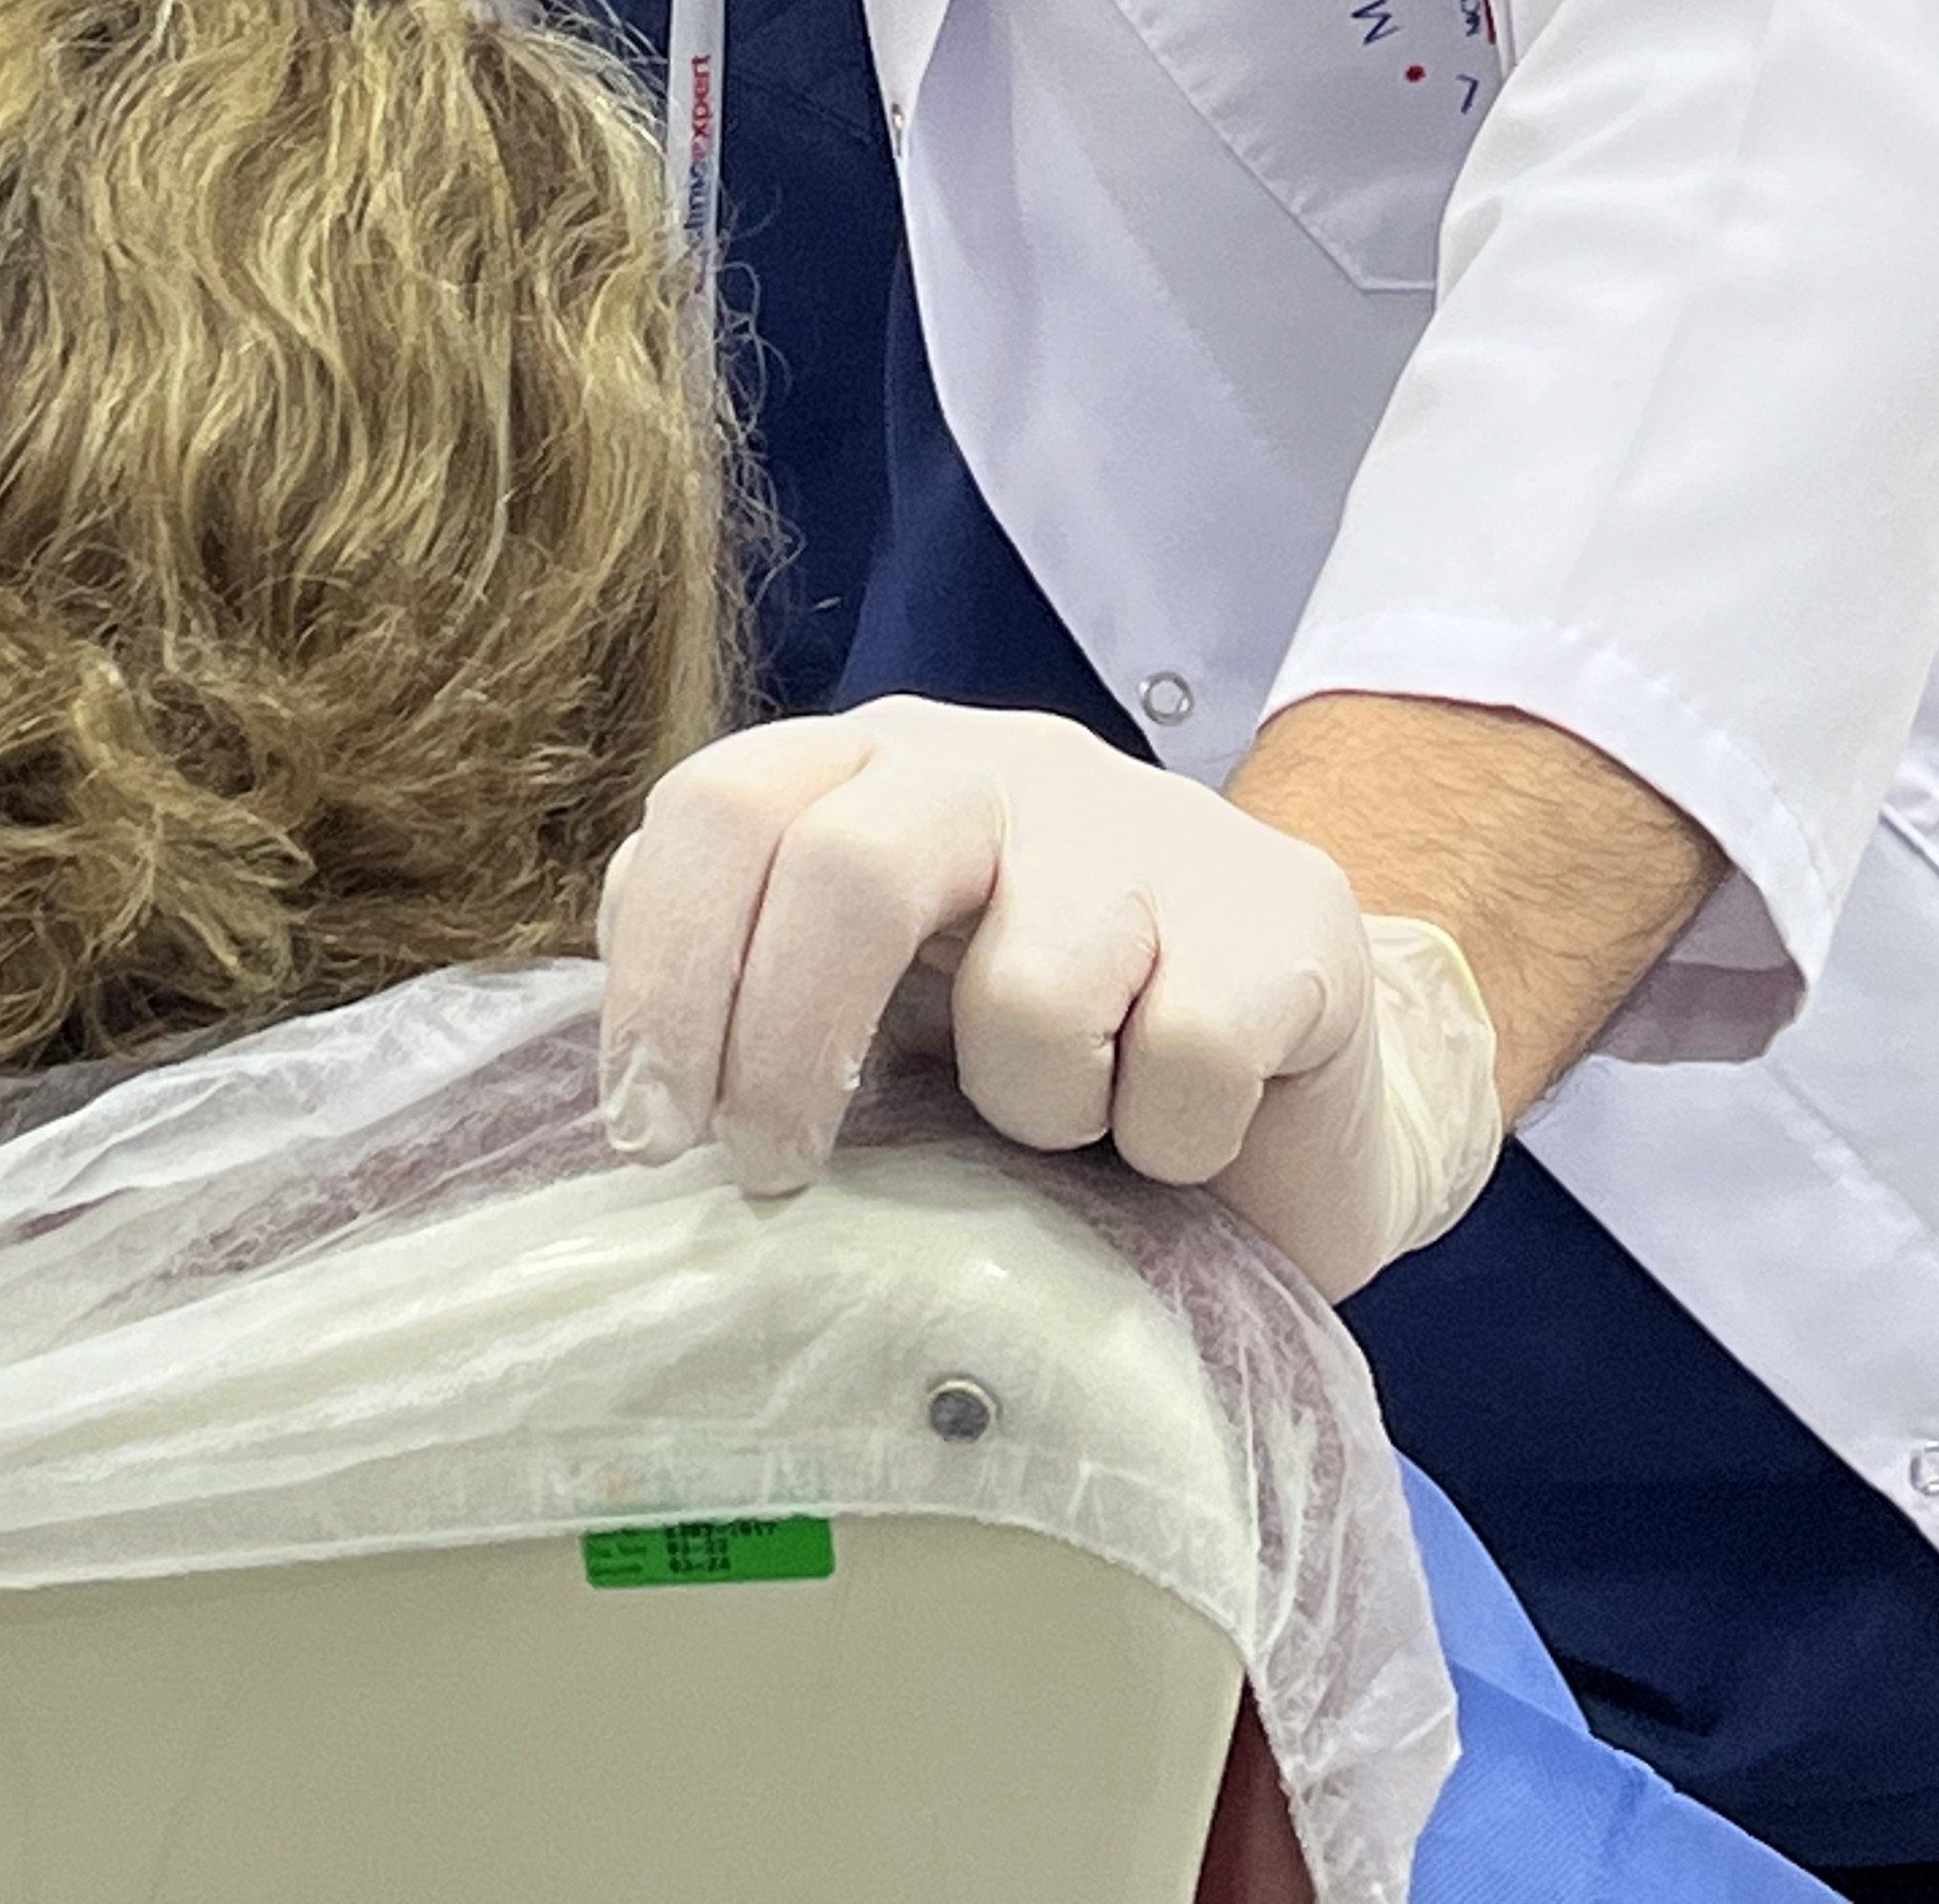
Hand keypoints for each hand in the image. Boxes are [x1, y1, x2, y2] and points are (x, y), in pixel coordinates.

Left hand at [594, 696, 1501, 1299]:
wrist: (1302, 1092)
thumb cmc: (1050, 1059)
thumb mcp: (881, 1013)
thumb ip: (756, 990)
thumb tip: (636, 1068)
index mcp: (881, 771)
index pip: (726, 806)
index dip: (664, 966)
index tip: (652, 1127)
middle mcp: (1007, 767)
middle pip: (853, 861)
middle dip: (789, 1043)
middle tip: (776, 1171)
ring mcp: (1154, 829)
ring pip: (1032, 994)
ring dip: (1031, 1118)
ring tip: (1074, 1136)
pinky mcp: (1287, 915)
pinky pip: (1185, 1060)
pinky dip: (1171, 1142)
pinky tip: (1186, 1139)